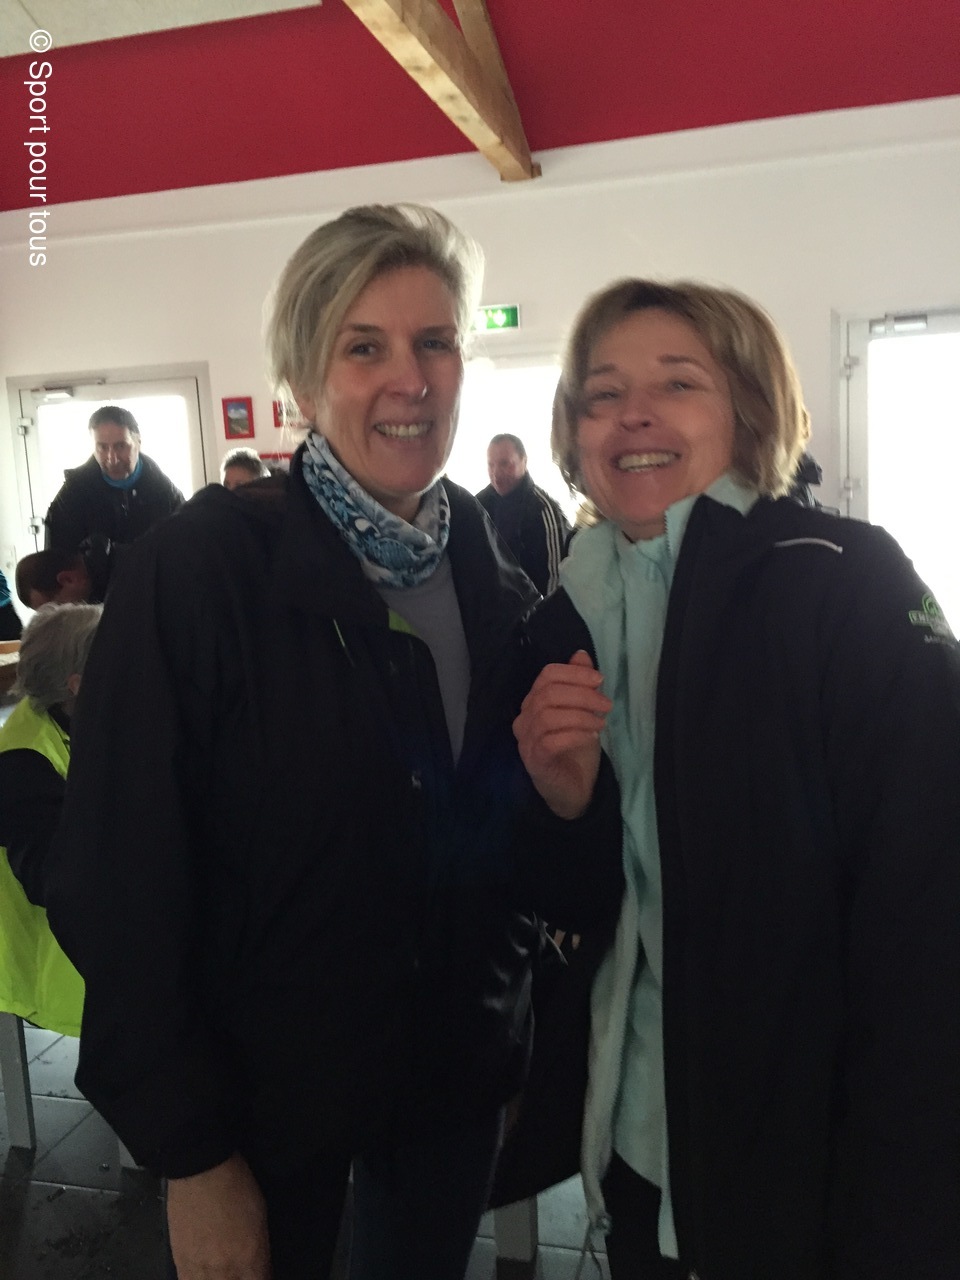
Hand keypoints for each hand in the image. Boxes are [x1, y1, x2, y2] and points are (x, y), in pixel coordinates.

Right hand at [166, 1153, 271, 1278]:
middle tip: (241, 1271)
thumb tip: (260, 1268)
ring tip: (223, 1272)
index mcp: (249, 1256)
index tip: (260, 1275)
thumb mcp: (260, 1216)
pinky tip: (204, 1275)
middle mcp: (225, 1269)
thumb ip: (260, 1249)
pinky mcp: (179, 1262)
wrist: (201, 1169)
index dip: (262, 1279)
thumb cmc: (235, 1185)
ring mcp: (200, 1268)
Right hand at [514, 649, 611, 819]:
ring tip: (601, 724)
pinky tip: (591, 737)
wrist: (575, 791)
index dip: (574, 673)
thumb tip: (581, 655)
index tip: (600, 680)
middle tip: (607, 705)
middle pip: (548, 693)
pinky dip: (574, 735)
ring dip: (580, 715)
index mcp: (534, 703)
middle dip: (582, 695)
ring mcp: (526, 742)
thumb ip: (580, 685)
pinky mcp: (535, 761)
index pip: (546, 675)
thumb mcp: (584, 712)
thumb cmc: (576, 750)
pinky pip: (550, 741)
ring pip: (548, 716)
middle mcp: (524, 720)